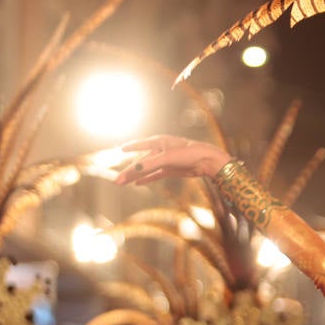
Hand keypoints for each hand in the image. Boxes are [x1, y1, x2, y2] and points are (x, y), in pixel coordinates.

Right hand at [115, 137, 231, 185]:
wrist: (208, 161)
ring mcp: (165, 161)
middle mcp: (161, 150)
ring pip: (146, 170)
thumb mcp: (169, 158)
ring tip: (122, 183)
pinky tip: (137, 183)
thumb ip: (152, 163)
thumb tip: (136, 170)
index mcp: (159, 142)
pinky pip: (155, 175)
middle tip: (117, 181)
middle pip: (141, 162)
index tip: (121, 149)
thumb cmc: (190, 153)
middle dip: (129, 171)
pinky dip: (146, 179)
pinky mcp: (171, 170)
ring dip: (135, 177)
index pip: (141, 144)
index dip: (131, 147)